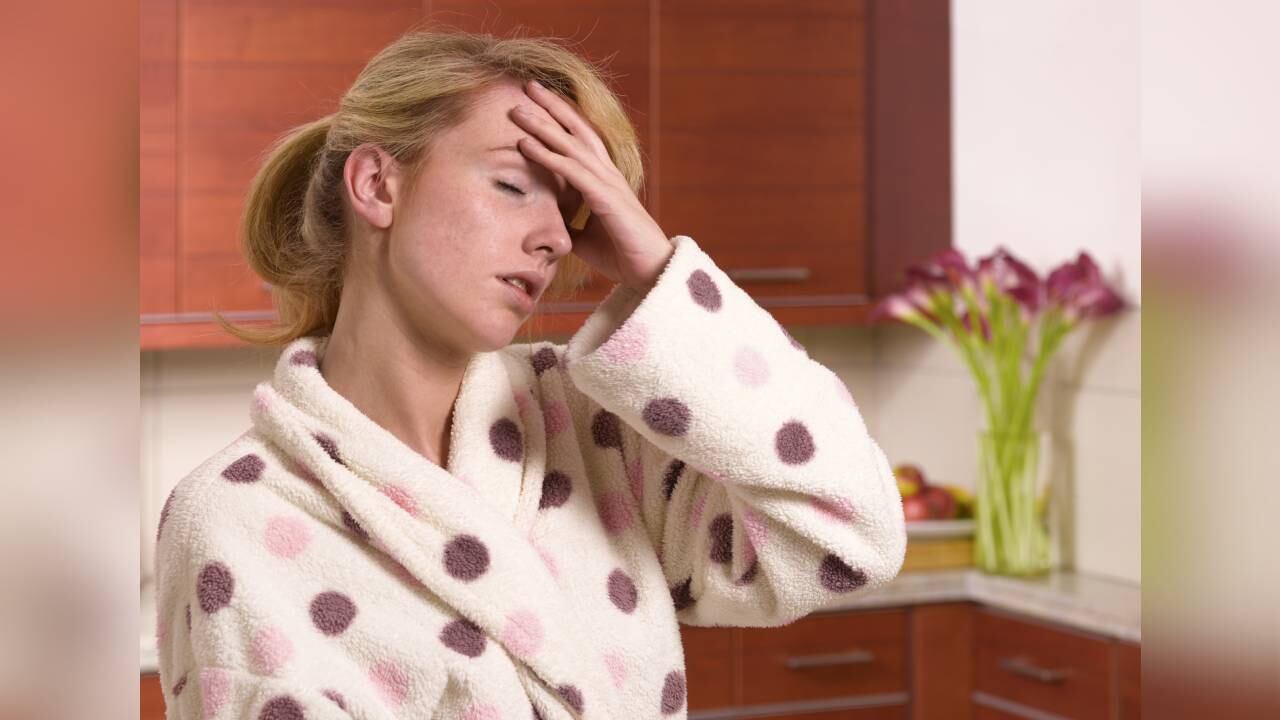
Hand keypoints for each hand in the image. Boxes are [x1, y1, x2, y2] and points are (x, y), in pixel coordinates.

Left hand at [509, 79, 673, 291]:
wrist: (650, 274)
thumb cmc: (621, 255)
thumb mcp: (585, 237)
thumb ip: (568, 222)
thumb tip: (544, 220)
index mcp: (604, 180)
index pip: (580, 140)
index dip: (560, 119)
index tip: (537, 102)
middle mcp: (607, 174)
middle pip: (577, 130)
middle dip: (552, 106)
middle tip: (527, 85)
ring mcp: (608, 183)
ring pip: (571, 145)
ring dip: (542, 125)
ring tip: (517, 110)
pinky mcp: (606, 198)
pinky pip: (571, 171)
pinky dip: (547, 155)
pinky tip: (525, 145)